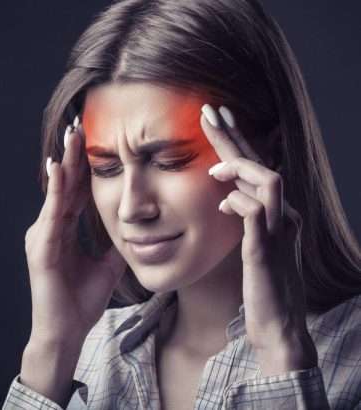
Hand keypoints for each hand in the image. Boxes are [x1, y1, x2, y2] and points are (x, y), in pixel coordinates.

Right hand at [24, 115, 126, 347]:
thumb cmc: (82, 298)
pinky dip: (56, 190)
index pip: (77, 190)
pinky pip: (52, 213)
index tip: (93, 142)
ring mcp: (44, 235)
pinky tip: (61, 168)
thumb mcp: (107, 264)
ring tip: (72, 136)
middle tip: (80, 126)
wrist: (67, 329)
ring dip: (66, 163)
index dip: (85, 167)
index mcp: (67, 228)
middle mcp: (53, 226)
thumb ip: (115, 243)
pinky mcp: (41, 247)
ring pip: (57, 192)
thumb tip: (133, 228)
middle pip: (67, 184)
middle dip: (75, 155)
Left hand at [200, 104, 316, 373]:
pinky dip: (237, 202)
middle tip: (210, 112)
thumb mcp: (251, 242)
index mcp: (275, 213)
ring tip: (213, 168)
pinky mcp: (266, 251)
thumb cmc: (262, 284)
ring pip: (268, 181)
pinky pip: (256, 214)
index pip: (256, 169)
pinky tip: (222, 204)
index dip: (238, 142)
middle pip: (261, 165)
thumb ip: (242, 216)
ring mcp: (277, 231)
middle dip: (234, 137)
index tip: (218, 119)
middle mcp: (282, 215)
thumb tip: (226, 196)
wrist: (278, 323)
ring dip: (239, 168)